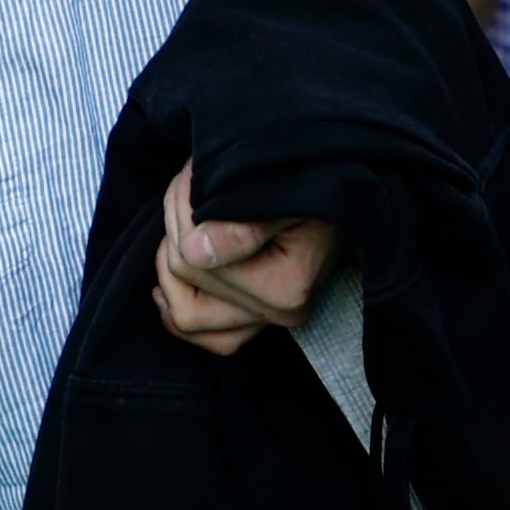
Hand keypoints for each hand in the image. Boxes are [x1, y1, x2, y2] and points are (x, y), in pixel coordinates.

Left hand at [153, 165, 338, 354]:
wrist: (339, 188)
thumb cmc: (309, 181)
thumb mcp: (281, 192)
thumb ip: (241, 224)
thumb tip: (195, 251)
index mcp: (287, 288)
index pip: (192, 259)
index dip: (182, 210)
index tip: (195, 174)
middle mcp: (280, 315)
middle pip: (183, 281)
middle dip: (175, 227)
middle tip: (192, 184)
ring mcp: (266, 322)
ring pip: (185, 315)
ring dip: (171, 261)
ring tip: (187, 218)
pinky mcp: (255, 321)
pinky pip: (203, 334)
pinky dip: (179, 302)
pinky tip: (171, 272)